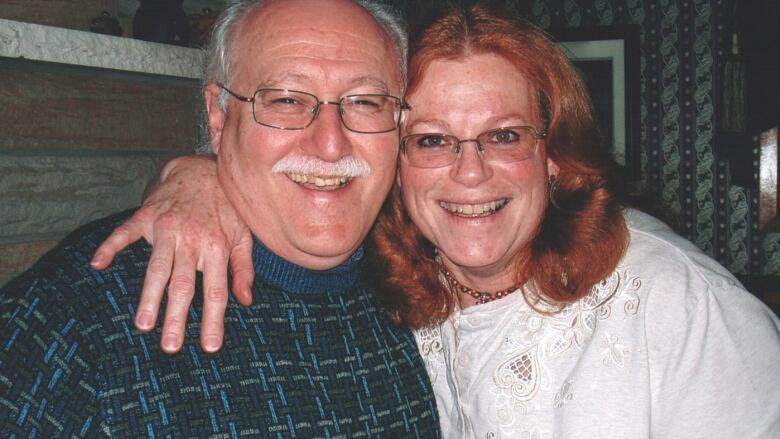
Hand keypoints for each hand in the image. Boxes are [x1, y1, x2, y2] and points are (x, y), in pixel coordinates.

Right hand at [90, 155, 253, 352]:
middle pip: (183, 284)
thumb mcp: (243, 235)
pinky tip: (98, 264)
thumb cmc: (225, 206)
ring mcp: (167, 227)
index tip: (210, 346)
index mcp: (217, 246)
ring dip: (149, 297)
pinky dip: (110, 246)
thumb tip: (246, 301)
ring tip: (142, 324)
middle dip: (176, 317)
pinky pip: (125, 232)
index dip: (213, 319)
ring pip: (156, 267)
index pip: (216, 291)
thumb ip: (243, 269)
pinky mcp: (146, 215)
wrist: (202, 167)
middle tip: (170, 347)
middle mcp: (192, 239)